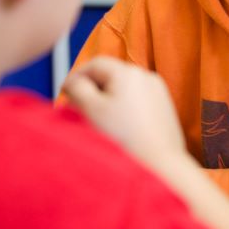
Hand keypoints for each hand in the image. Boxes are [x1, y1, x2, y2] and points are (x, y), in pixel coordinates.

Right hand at [62, 56, 185, 166]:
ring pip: (124, 90)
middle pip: (111, 76)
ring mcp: (158, 93)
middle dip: (92, 90)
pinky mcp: (164, 109)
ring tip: (96, 120)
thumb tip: (73, 82)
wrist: (160, 164)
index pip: (95, 64)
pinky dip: (123, 109)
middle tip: (77, 107)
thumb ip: (77, 88)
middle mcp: (147, 77)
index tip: (65, 91)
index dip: (76, 75)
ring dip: (107, 100)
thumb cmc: (125, 138)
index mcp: (129, 72)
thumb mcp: (91, 109)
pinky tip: (117, 127)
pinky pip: (137, 102)